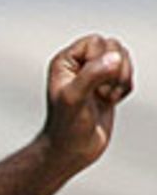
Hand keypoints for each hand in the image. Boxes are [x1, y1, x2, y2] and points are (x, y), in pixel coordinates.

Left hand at [42, 34, 133, 171]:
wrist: (72, 152)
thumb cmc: (66, 127)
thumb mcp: (74, 99)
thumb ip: (92, 75)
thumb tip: (115, 57)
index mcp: (66, 61)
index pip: (96, 42)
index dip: (100, 62)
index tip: (92, 87)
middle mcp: (80, 64)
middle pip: (113, 46)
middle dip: (114, 70)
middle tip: (102, 93)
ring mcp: (95, 74)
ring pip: (123, 58)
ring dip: (122, 78)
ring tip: (108, 97)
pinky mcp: (108, 85)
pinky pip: (128, 73)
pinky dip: (125, 87)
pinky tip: (111, 101)